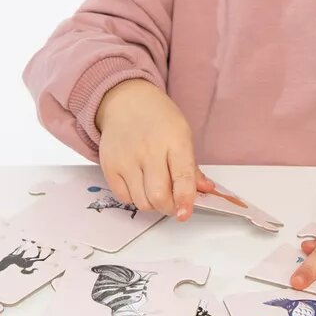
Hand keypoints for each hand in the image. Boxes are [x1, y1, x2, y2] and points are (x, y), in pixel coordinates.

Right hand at [95, 79, 213, 219]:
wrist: (125, 101)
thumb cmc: (158, 119)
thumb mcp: (182, 134)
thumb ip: (191, 166)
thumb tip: (205, 190)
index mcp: (174, 140)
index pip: (182, 177)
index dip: (185, 200)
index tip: (185, 214)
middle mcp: (149, 150)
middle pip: (158, 196)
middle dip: (169, 208)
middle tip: (173, 204)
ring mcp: (126, 159)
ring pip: (141, 201)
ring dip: (152, 204)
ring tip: (155, 191)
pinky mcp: (109, 166)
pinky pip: (124, 197)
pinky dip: (135, 198)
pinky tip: (139, 185)